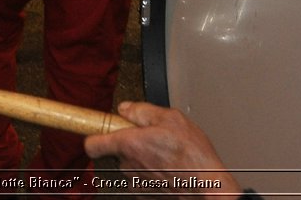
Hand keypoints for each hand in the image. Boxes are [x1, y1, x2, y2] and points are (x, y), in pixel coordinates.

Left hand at [84, 102, 241, 196]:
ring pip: (130, 166)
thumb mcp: (171, 118)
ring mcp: (136, 183)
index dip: (94, 135)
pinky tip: (168, 168)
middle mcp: (128, 166)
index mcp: (129, 144)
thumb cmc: (193, 156)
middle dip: (129, 144)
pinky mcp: (145, 194)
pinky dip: (151, 174)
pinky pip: (141, 179)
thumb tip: (126, 108)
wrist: (208, 186)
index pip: (92, 144)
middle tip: (150, 138)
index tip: (99, 130)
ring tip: (165, 154)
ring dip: (142, 159)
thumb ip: (143, 111)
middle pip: (116, 152)